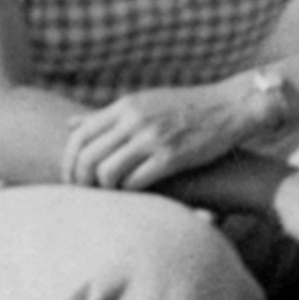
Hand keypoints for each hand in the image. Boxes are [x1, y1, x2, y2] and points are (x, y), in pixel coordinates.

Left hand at [60, 83, 252, 189]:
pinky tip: (134, 195)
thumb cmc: (182, 109)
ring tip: (109, 196)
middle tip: (84, 194)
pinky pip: (136, 181)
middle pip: (88, 156)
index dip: (69, 160)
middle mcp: (134, 120)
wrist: (229, 107)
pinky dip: (129, 192)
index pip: (80, 135)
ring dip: (104, 189)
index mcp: (124, 107)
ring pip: (108, 171)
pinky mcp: (172, 156)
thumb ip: (105, 116)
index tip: (69, 178)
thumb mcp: (141, 103)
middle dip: (80, 180)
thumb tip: (70, 124)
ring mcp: (152, 138)